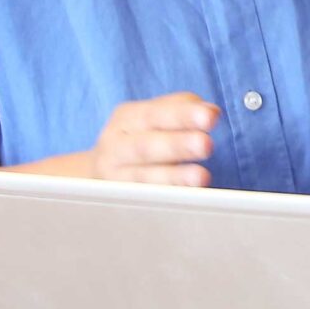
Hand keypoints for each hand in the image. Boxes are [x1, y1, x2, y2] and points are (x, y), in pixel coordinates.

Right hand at [31, 93, 219, 185]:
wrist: (98, 169)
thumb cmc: (139, 136)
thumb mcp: (153, 115)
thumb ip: (183, 109)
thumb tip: (211, 112)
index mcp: (127, 118)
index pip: (156, 114)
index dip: (183, 115)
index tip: (210, 117)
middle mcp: (116, 146)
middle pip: (146, 146)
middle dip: (176, 145)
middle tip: (206, 144)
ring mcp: (115, 176)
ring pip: (143, 177)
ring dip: (173, 178)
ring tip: (201, 177)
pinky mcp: (120, 199)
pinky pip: (143, 200)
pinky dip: (164, 199)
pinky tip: (185, 200)